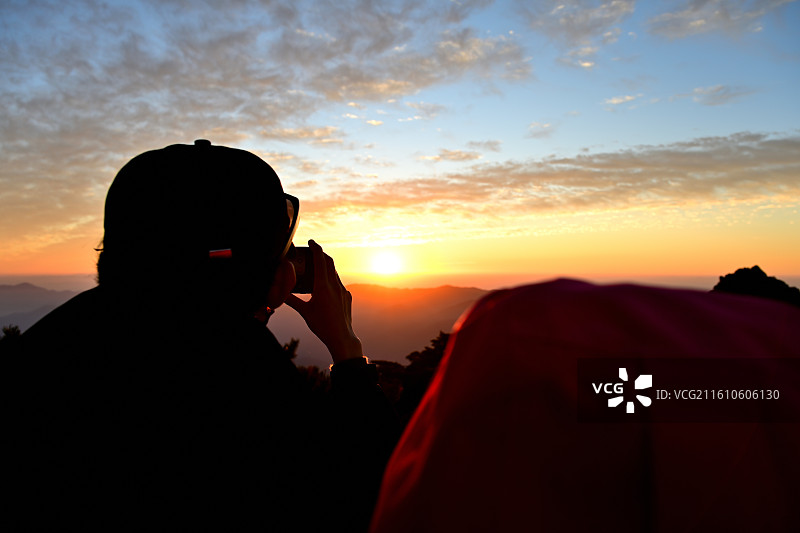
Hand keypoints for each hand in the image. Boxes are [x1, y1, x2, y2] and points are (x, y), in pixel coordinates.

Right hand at [285, 240, 363, 363]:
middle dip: (321, 254)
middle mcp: (334, 286)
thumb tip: (281, 294)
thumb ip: (292, 301)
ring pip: (334, 273)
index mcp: (323, 287)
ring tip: (318, 267)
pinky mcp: (347, 296)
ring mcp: (342, 290)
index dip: (315, 248)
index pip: (320, 260)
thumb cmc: (322, 325)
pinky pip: (338, 283)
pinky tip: (326, 286)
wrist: (341, 337)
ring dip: (326, 267)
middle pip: (329, 263)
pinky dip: (331, 279)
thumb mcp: (304, 312)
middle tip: (313, 251)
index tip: (311, 242)